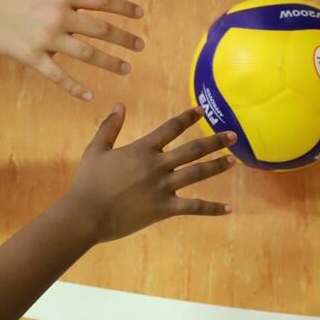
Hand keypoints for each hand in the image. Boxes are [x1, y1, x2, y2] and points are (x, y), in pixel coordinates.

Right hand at [0, 0, 143, 100]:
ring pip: (86, 53)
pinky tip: (89, 96)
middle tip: (141, 46)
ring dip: (109, 62)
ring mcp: (46, 39)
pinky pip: (58, 75)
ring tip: (126, 69)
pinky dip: (74, 87)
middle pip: (100, 29)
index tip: (141, 15)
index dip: (124, 8)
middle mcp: (59, 17)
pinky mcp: (32, 57)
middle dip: (124, 38)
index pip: (101, 1)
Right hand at [64, 104, 235, 242]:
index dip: (189, 117)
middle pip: (193, 149)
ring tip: (234, 161)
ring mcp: (163, 187)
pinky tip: (229, 209)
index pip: (172, 127)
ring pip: (198, 173)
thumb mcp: (96, 150)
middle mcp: (157, 165)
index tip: (202, 110)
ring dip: (218, 166)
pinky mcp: (164, 209)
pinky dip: (212, 209)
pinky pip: (194, 207)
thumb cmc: (87, 182)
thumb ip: (109, 126)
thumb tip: (119, 105)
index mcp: (142, 149)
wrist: (85, 215)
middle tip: (234, 135)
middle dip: (216, 140)